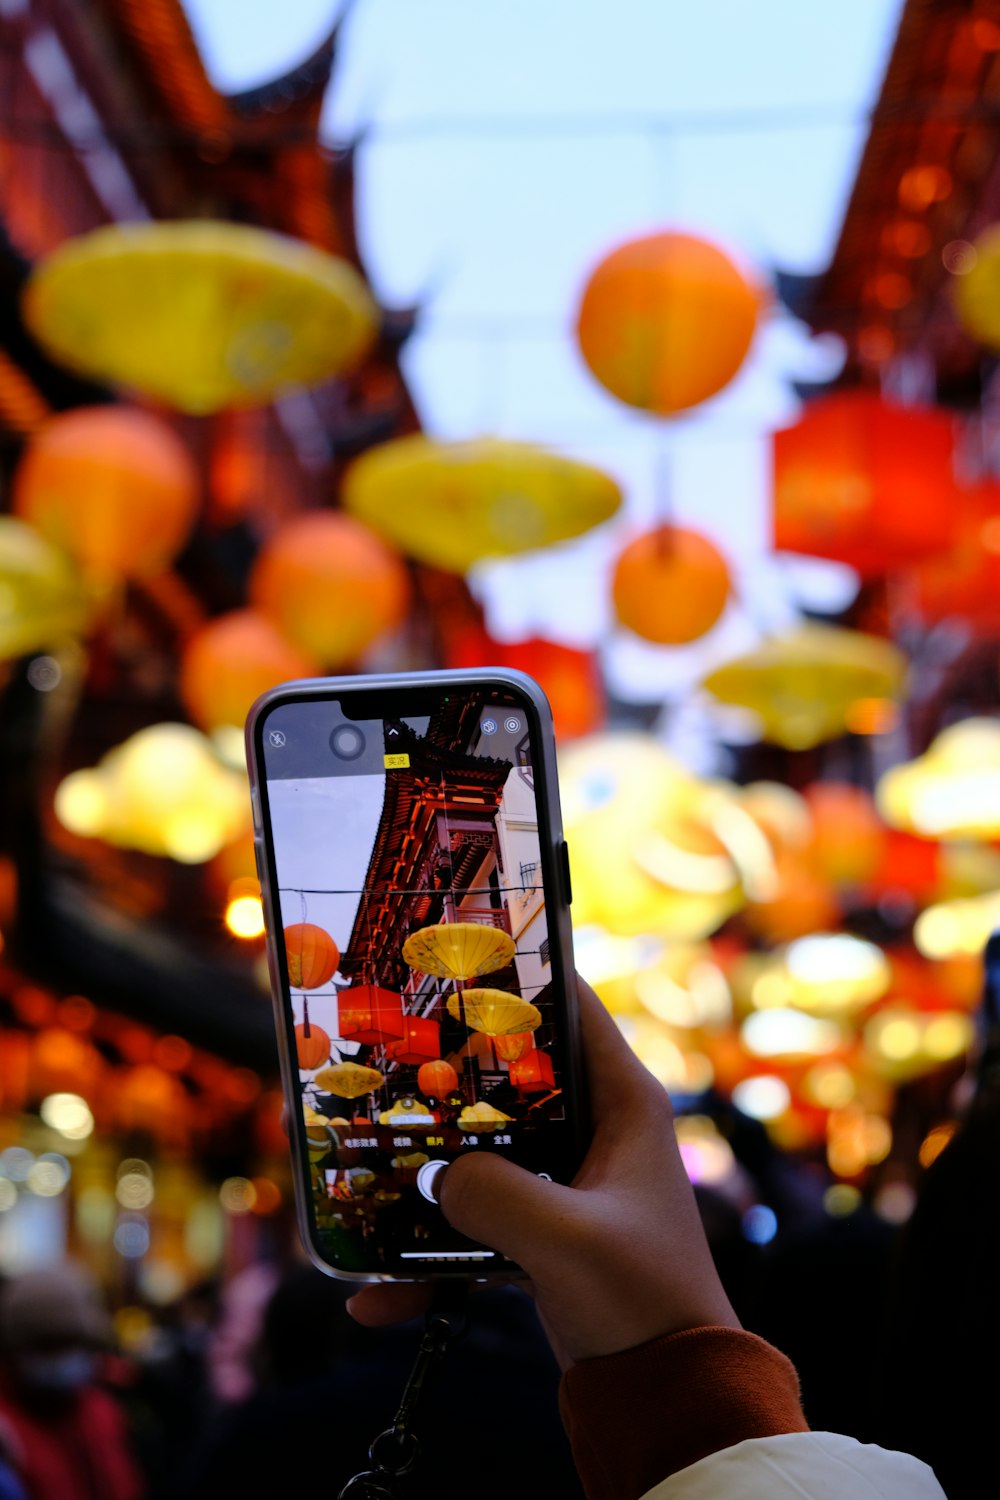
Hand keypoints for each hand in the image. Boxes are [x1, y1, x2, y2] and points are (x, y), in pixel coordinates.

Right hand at [348, 975, 739, 1367]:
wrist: (668, 1396)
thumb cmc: (641, 1298)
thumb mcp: (564, 1239)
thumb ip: (493, 1195)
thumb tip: (432, 1178)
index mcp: (622, 1103)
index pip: (572, 1007)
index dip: (517, 976)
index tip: (449, 959)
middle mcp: (596, 1132)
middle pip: (508, 1080)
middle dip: (444, 1079)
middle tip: (378, 1064)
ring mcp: (566, 1185)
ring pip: (482, 1153)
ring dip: (425, 1173)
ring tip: (358, 1175)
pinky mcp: (544, 1235)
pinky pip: (474, 1229)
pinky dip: (428, 1261)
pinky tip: (372, 1295)